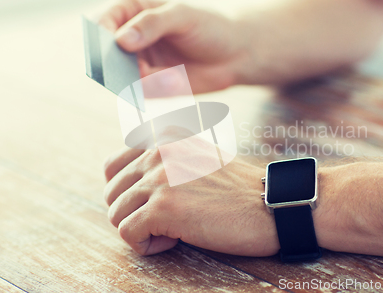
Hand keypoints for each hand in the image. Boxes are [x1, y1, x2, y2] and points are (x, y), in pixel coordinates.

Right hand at [97, 0, 257, 93]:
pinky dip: (158, 89)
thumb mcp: (183, 16)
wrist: (234, 54)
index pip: (101, 21)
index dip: (101, 36)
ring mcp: (137, 62)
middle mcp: (127, 37)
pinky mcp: (149, 85)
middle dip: (118, 66)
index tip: (115, 47)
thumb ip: (152, 24)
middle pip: (104, 55)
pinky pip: (142, 93)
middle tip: (140, 70)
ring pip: (121, 78)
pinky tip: (178, 81)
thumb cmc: (210, 26)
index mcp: (130, 9)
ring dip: (144, 81)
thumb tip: (120, 40)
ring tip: (173, 77)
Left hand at [102, 130, 278, 255]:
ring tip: (174, 229)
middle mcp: (158, 150)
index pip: (113, 165)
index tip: (157, 201)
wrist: (270, 205)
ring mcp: (159, 178)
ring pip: (116, 214)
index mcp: (164, 135)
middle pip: (112, 192)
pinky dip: (146, 245)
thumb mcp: (197, 158)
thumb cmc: (236, 190)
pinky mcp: (163, 207)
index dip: (129, 192)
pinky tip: (176, 239)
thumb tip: (126, 182)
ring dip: (141, 229)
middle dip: (133, 212)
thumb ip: (164, 160)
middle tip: (167, 218)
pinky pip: (127, 234)